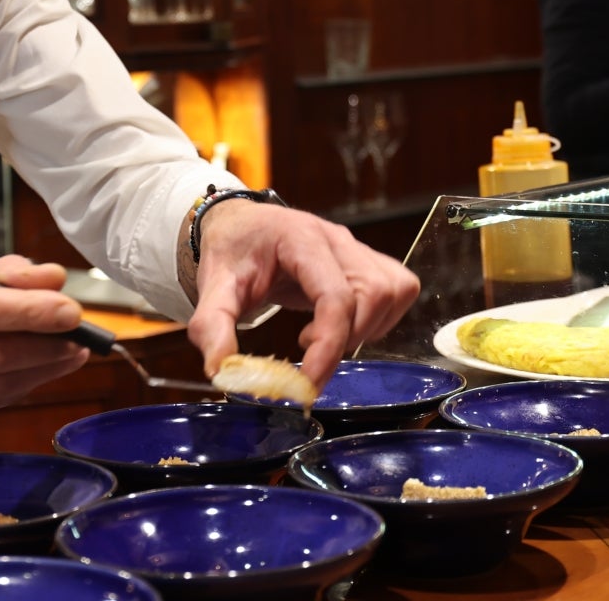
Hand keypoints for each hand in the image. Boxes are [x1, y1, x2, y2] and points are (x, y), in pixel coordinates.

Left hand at [184, 202, 420, 387]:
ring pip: (393, 291)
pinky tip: (341, 325)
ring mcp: (355, 248)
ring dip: (367, 328)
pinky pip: (397, 289)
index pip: (336, 295)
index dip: (329, 345)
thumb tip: (222, 371)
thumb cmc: (230, 250)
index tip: (308, 383)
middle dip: (347, 338)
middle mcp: (336, 239)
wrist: (240, 225)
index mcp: (300, 238)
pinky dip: (379, 318)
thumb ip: (211, 326)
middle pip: (374, 294)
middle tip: (306, 347)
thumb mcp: (212, 285)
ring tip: (322, 335)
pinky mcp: (365, 261)